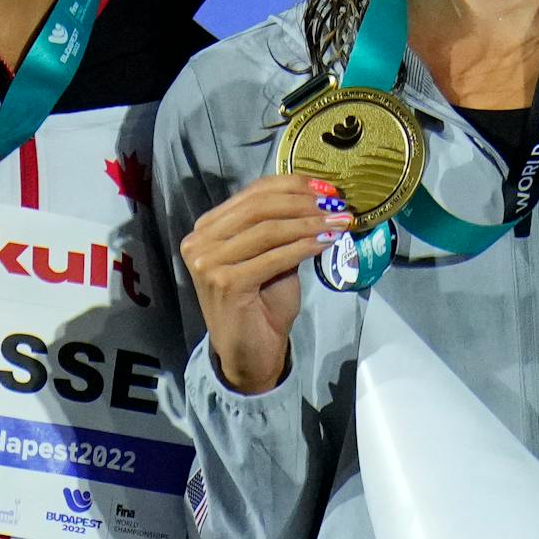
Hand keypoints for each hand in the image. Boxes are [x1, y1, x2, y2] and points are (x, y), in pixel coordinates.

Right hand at [178, 175, 356, 394]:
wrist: (249, 353)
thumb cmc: (261, 305)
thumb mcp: (272, 257)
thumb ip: (282, 228)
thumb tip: (321, 199)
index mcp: (207, 228)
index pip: (253, 193)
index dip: (292, 185)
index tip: (327, 186)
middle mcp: (200, 241)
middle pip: (259, 207)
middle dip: (303, 202)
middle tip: (337, 202)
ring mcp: (208, 263)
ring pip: (268, 230)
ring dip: (309, 223)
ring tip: (339, 221)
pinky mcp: (225, 283)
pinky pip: (274, 256)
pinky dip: (303, 247)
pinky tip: (326, 243)